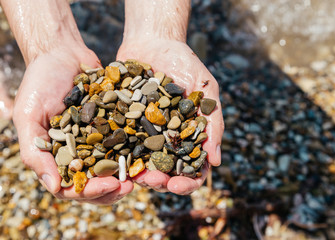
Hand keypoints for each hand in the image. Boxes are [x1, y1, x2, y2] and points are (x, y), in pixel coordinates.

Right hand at [13, 43, 132, 204]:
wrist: (62, 53)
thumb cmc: (39, 82)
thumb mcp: (29, 115)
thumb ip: (35, 151)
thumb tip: (54, 186)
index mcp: (58, 157)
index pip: (74, 186)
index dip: (91, 191)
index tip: (109, 186)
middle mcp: (81, 153)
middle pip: (98, 182)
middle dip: (114, 188)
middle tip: (131, 186)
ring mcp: (100, 139)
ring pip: (116, 167)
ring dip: (129, 174)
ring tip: (145, 174)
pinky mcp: (115, 124)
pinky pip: (128, 140)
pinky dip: (138, 148)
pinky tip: (151, 150)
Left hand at [117, 39, 223, 194]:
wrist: (154, 42)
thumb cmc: (186, 65)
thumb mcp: (206, 91)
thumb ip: (213, 123)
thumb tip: (217, 161)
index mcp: (188, 137)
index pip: (192, 170)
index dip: (187, 183)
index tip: (177, 185)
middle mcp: (165, 141)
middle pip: (164, 173)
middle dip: (158, 181)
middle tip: (150, 179)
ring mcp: (143, 134)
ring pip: (140, 164)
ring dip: (136, 173)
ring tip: (132, 173)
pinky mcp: (122, 123)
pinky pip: (118, 142)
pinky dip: (115, 153)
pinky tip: (109, 157)